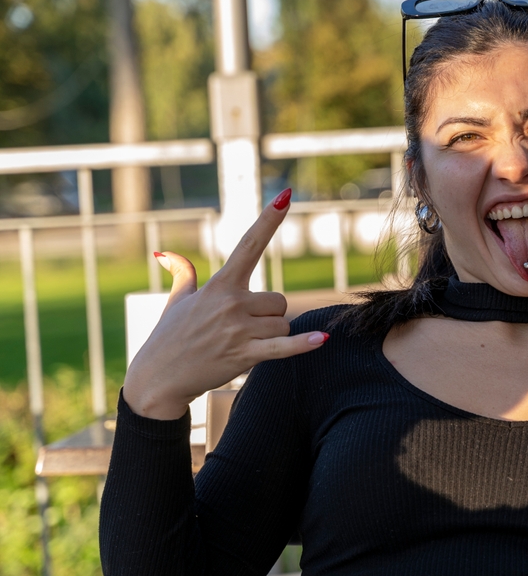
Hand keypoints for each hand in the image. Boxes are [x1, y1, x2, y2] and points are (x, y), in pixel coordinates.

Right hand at [122, 188, 328, 419]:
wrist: (156, 380)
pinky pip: (284, 346)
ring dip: (272, 335)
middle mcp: (231, 302)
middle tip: (242, 329)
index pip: (249, 244)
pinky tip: (323, 339)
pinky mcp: (245, 355)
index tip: (285, 196)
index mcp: (219, 284)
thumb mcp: (176, 302)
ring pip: (283, 324)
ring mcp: (239, 329)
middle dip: (269, 315)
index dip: (269, 220)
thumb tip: (166, 254)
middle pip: (279, 301)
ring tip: (242, 345)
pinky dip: (304, 344)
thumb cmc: (168, 338)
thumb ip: (182, 274)